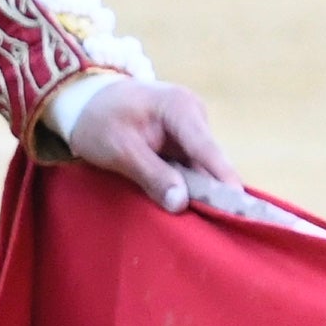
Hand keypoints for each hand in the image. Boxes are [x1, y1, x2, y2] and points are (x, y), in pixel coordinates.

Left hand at [60, 76, 272, 221]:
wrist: (84, 100)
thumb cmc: (98, 120)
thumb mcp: (119, 149)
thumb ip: (151, 175)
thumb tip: (181, 204)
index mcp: (180, 108)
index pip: (207, 149)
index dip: (223, 179)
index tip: (240, 206)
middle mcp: (194, 114)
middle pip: (210, 161)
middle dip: (213, 192)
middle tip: (221, 226)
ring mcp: (191, 127)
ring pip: (202, 167)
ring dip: (198, 192)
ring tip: (204, 223)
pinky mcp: (183, 141)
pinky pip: (191, 167)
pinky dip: (187, 186)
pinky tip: (184, 207)